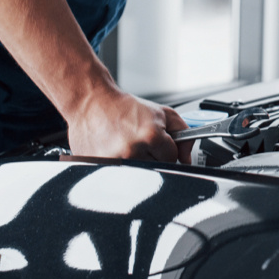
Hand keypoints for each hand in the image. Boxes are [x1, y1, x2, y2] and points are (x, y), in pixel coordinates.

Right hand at [66, 89, 191, 163]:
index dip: (166, 148)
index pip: (172, 157)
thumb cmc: (125, 108)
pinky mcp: (97, 168)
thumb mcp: (161, 113)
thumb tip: (187, 157)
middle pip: (156, 167)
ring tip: (126, 145)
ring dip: (135, 163)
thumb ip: (183, 132)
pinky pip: (117, 177)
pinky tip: (113, 151)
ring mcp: (114, 162)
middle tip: (139, 141)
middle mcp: (132, 151)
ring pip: (138, 174)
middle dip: (152, 156)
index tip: (156, 141)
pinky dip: (118, 166)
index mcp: (150, 136)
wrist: (92, 102)